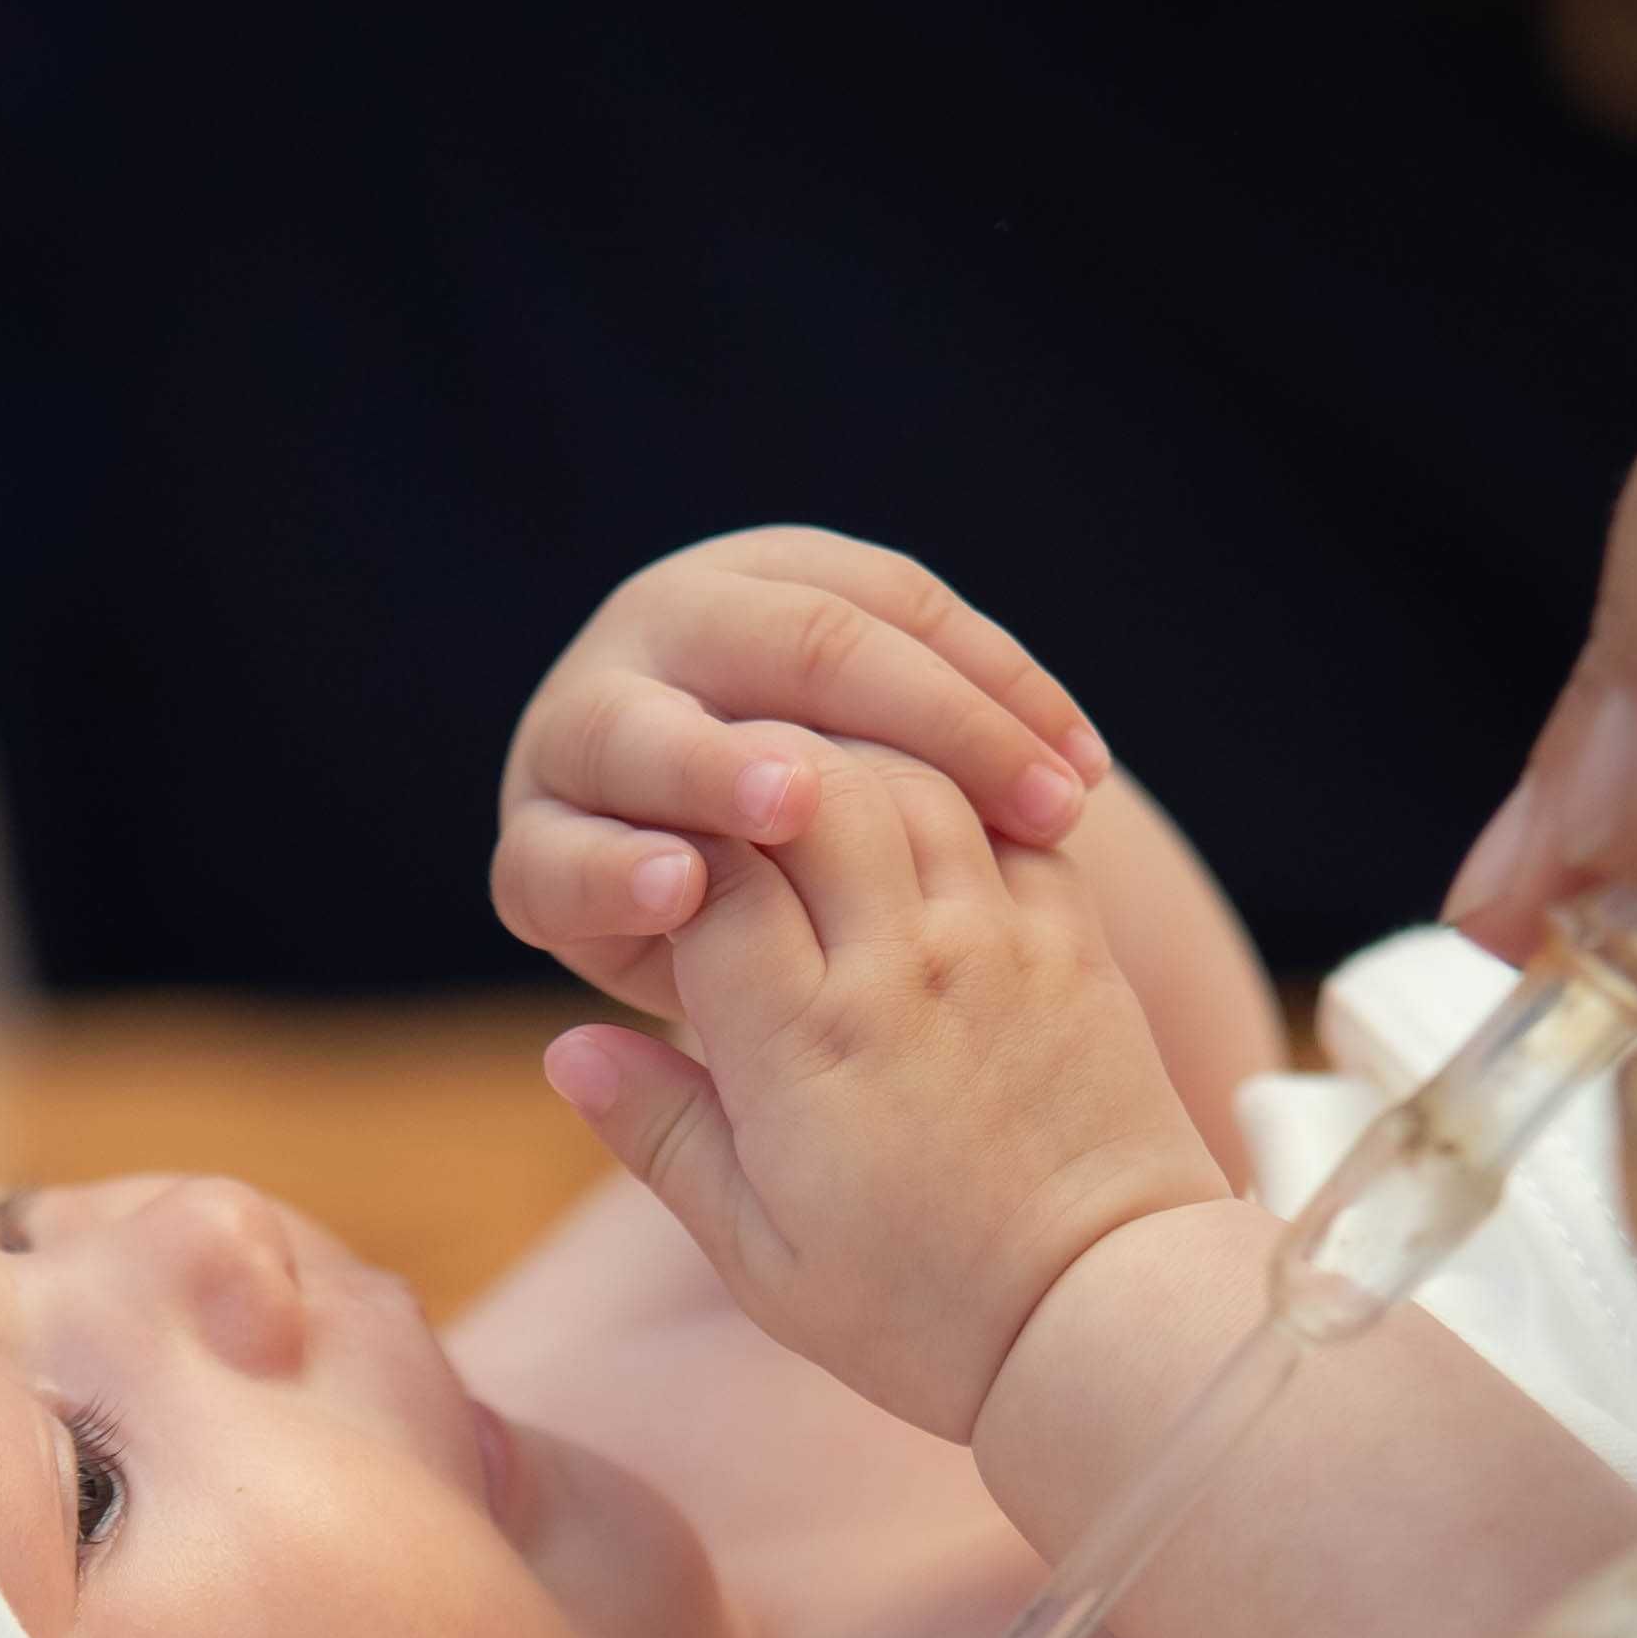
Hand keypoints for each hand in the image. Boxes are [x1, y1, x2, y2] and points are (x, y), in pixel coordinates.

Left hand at [497, 530, 1113, 1022]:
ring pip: (798, 634)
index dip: (613, 873)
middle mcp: (599, 706)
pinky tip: (1082, 763)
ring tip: (1053, 808)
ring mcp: (693, 615)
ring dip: (936, 717)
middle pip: (652, 721)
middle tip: (807, 809)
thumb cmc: (749, 989)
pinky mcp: (795, 567)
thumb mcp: (695, 1030)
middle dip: (730, 762)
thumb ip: (650, 1070)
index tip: (682, 894)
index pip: (561, 857)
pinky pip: (900, 601)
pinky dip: (1000, 678)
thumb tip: (579, 1060)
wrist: (774, 831)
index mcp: (554, 836)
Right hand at [544, 746, 1220, 1439]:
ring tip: (815, 809)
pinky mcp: (1076, 949)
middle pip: (812, 791)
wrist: (1110, 1325)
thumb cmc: (925, 1312)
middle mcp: (902, 971)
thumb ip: (663, 1137)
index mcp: (804, 1049)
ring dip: (853, 770)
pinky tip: (924, 835)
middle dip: (755, 781)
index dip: (671, 855)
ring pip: (913, 781)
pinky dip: (961, 802)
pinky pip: (1013, 825)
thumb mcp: (763, 1255)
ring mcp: (999, 947)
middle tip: (731, 813)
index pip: (712, 878)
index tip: (659, 879)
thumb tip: (571, 1050)